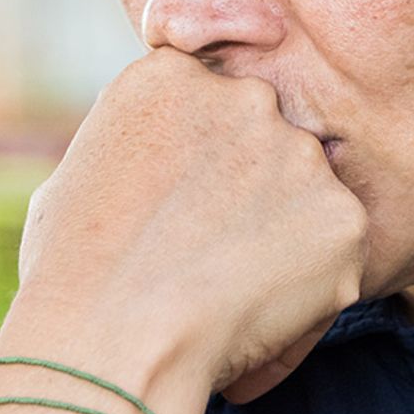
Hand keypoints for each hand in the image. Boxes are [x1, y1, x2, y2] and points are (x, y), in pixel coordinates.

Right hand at [15, 46, 368, 399]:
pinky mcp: (341, 213)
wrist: (111, 339)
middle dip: (244, 179)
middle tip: (206, 245)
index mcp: (170, 75)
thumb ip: (136, 141)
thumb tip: (160, 157)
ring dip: (279, 225)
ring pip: (300, 186)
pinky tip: (257, 311)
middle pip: (257, 131)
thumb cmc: (72, 267)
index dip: (195, 151)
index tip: (178, 196)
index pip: (203, 98)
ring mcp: (298, 151)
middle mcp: (242, 93)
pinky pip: (334, 245)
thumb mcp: (78, 167)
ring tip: (226, 285)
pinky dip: (310, 279)